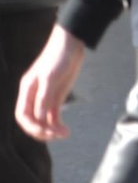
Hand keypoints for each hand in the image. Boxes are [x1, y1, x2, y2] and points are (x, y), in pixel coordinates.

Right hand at [14, 26, 83, 141]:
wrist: (70, 46)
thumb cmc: (57, 58)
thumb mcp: (50, 78)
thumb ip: (44, 98)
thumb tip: (39, 117)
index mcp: (27, 91)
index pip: (22, 115)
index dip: (30, 126)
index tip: (44, 132)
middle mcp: (33, 97)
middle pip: (32, 120)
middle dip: (41, 130)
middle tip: (56, 136)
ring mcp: (45, 98)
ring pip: (43, 120)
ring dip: (52, 130)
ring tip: (65, 134)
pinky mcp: (56, 97)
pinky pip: (53, 116)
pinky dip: (58, 124)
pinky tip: (65, 130)